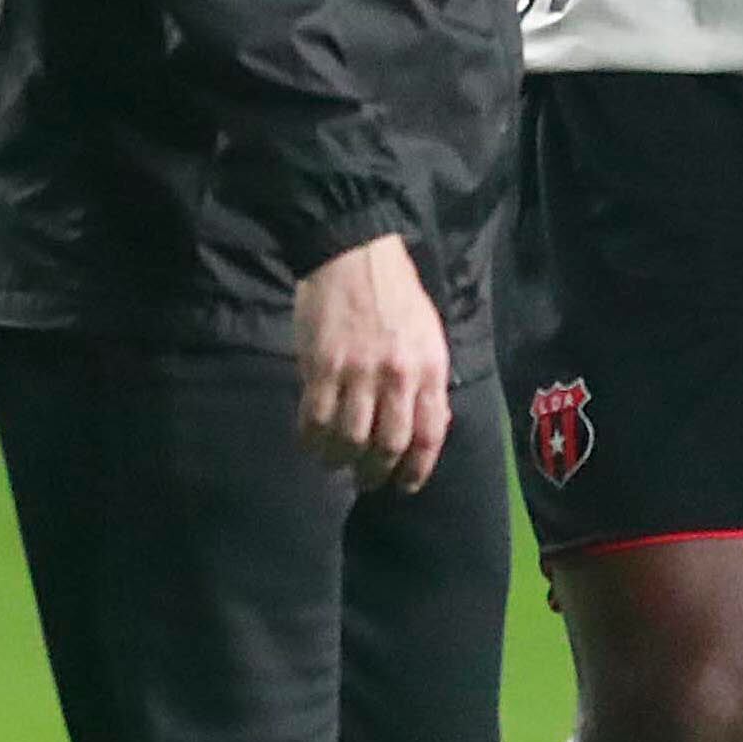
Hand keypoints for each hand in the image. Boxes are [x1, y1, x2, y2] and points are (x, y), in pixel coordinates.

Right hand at [295, 232, 452, 491]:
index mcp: (429, 368)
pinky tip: (312, 444)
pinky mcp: (321, 366)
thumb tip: (430, 428)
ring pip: (349, 439)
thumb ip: (429, 383)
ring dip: (341, 461)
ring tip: (335, 463)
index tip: (404, 485)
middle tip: (365, 480)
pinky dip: (312, 440)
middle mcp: (397, 375)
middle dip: (376, 473)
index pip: (429, 435)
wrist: (354, 256)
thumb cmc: (396, 298)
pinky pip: (315, 419)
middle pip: (388, 445)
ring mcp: (357, 372)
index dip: (417, 469)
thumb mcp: (430, 337)